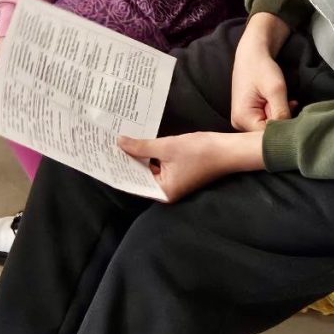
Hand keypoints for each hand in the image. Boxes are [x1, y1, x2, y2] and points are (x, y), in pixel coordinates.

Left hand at [119, 130, 263, 202]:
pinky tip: (139, 142)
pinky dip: (150, 155)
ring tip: (119, 141)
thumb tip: (120, 143)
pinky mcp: (180, 173)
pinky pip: (159, 165)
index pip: (133, 182)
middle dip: (127, 160)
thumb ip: (141, 147)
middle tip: (107, 145)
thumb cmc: (201, 152)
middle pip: (140, 176)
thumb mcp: (167, 146)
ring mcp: (174, 183)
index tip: (103, 155)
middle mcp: (167, 191)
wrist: (229, 150)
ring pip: (149, 169)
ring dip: (138, 156)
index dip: (119, 167)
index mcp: (163, 192)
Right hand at [231, 13, 294, 131]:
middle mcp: (238, 123)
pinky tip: (282, 102)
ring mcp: (243, 120)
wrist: (252, 53)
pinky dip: (277, 113)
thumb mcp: (276, 89)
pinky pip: (266, 121)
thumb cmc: (261, 67)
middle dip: (282, 121)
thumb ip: (282, 113)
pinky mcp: (248, 115)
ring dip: (280, 115)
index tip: (292, 112)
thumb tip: (288, 133)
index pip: (265, 136)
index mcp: (242, 119)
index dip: (282, 127)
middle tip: (290, 103)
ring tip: (286, 100)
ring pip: (268, 127)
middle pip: (266, 133)